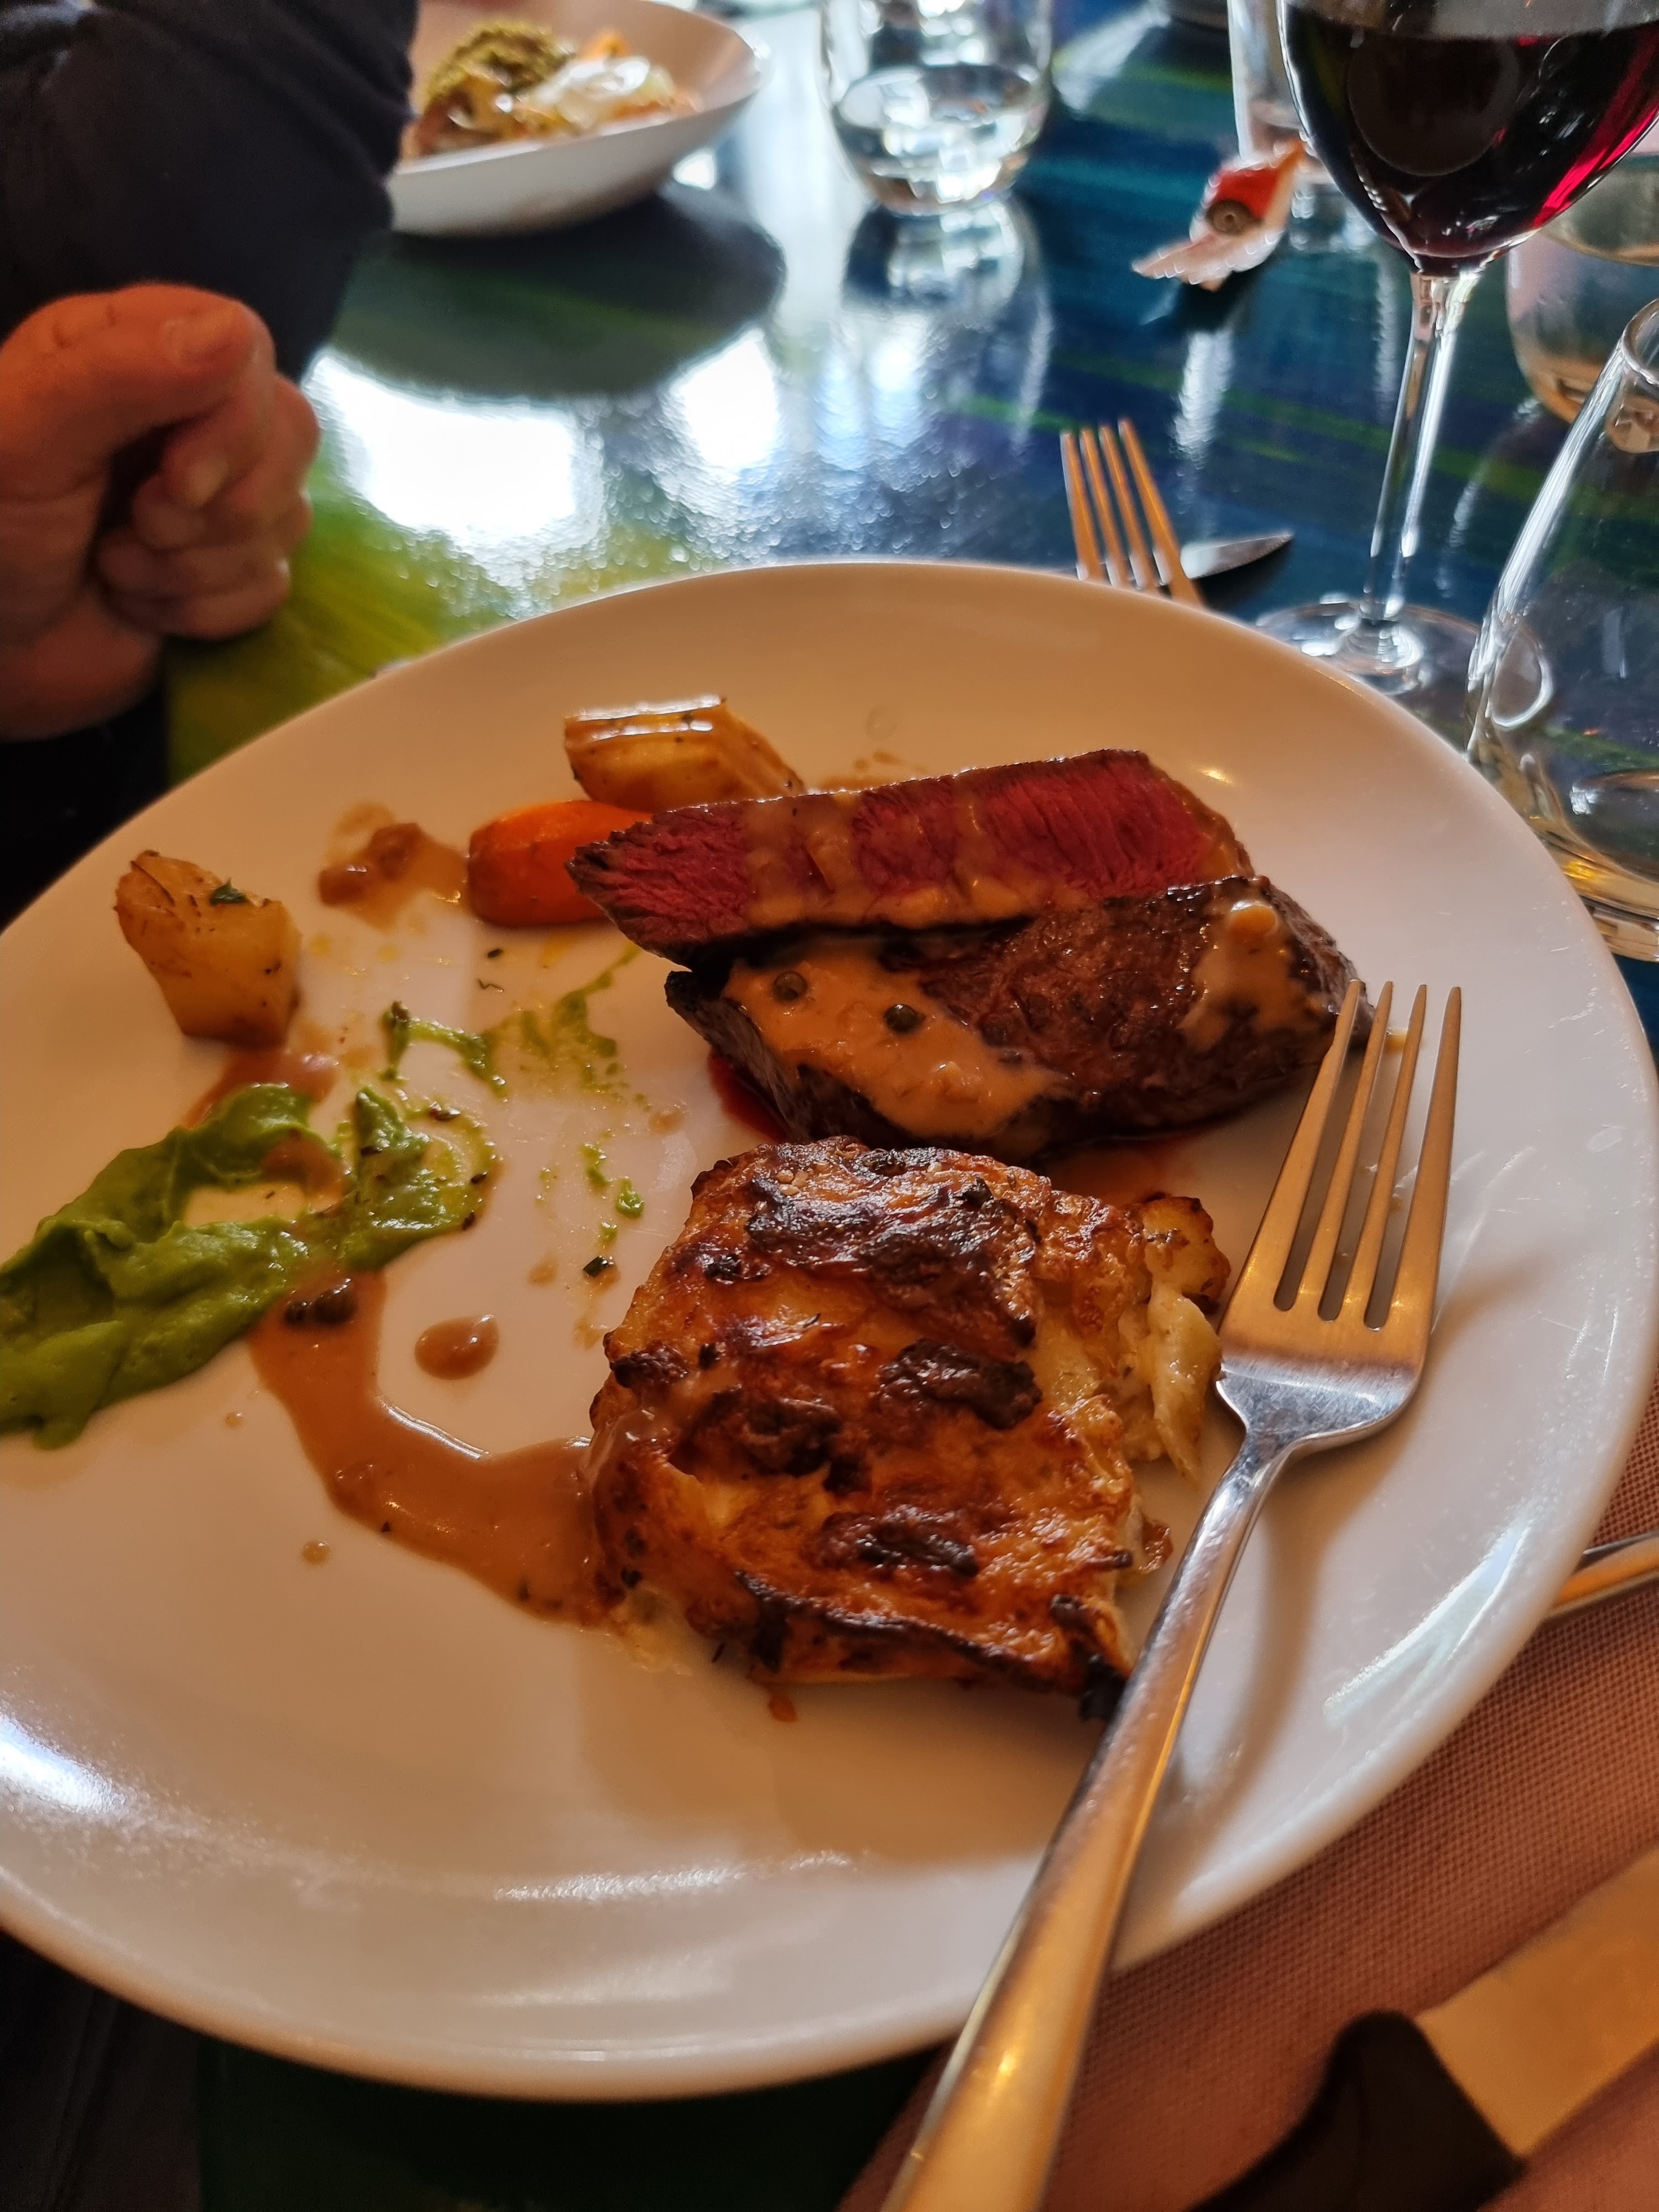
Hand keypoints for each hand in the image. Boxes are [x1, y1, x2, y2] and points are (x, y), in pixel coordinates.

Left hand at [0, 286, 317, 740]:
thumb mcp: (26, 437)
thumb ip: (123, 373)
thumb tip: (238, 334)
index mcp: (130, 348)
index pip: (247, 348)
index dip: (233, 424)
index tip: (176, 483)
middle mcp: (184, 413)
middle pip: (288, 432)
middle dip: (220, 506)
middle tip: (136, 525)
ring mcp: (213, 496)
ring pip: (286, 518)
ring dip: (196, 565)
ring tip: (115, 568)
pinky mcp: (227, 572)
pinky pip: (272, 587)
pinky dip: (204, 610)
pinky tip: (139, 604)